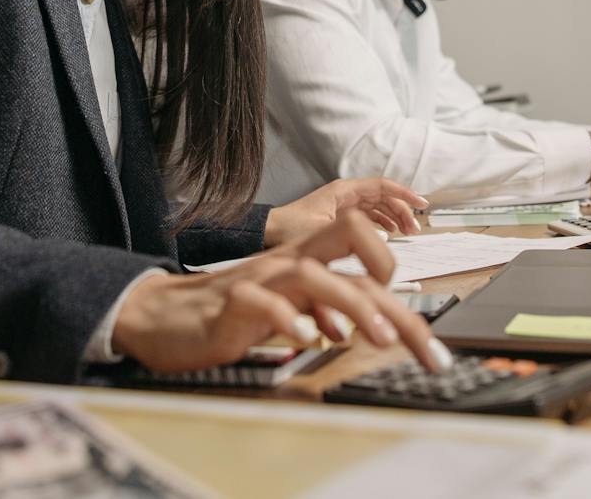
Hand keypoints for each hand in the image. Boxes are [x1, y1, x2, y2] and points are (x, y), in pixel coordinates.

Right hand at [113, 210, 451, 373]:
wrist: (166, 315)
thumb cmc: (234, 311)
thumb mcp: (292, 307)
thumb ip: (329, 310)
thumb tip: (373, 326)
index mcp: (307, 260)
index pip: (362, 245)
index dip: (394, 271)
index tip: (413, 319)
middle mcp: (290, 262)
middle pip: (352, 256)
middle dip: (395, 300)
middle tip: (424, 345)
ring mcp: (262, 278)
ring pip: (315, 275)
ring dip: (353, 307)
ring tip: (379, 340)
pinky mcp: (232, 303)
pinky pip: (264, 303)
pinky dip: (288, 319)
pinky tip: (307, 341)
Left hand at [264, 177, 428, 245]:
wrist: (268, 232)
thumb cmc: (289, 229)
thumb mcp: (321, 231)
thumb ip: (349, 233)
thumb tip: (378, 239)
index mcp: (344, 191)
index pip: (382, 186)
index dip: (404, 194)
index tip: (421, 203)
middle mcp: (346, 194)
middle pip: (384, 197)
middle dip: (402, 210)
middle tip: (415, 228)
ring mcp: (344, 204)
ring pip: (378, 207)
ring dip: (394, 218)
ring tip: (407, 233)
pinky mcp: (340, 216)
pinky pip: (369, 216)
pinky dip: (382, 223)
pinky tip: (389, 234)